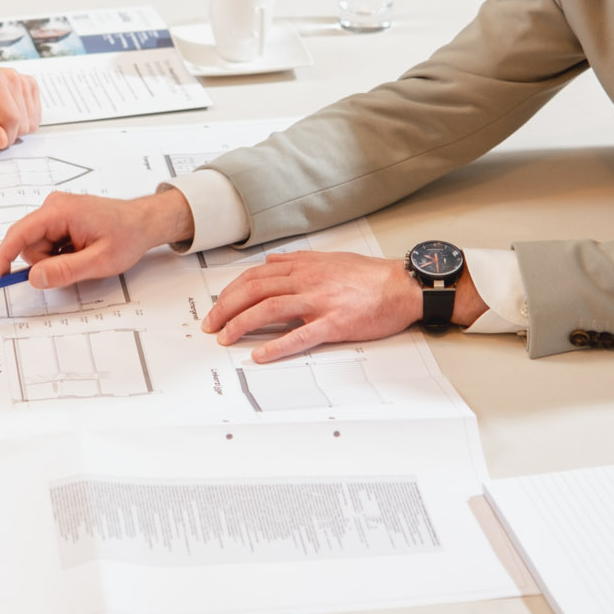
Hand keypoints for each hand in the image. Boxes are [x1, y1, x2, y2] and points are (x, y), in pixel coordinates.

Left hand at [0, 65, 42, 150]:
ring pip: (32, 122)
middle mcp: (11, 76)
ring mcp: (23, 80)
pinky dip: (22, 121)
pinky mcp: (30, 86)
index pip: (12, 119)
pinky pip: (36, 117)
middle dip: (7, 133)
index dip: (2, 137)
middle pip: (24, 123)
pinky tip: (5, 113)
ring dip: (14, 128)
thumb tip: (2, 141)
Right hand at [0, 189, 193, 288]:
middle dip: (44, 262)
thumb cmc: (127, 236)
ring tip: (82, 256)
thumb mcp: (99, 261)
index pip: (19, 234)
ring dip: (54, 259)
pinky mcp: (60, 218)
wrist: (144, 222)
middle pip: (28, 244)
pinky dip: (60, 254)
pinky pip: (48, 243)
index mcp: (60, 211)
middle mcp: (53, 206)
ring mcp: (56, 211)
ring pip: (38, 246)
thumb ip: (64, 270)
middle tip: (74, 266)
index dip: (4, 257)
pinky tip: (81, 250)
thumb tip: (34, 278)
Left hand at [201, 251, 481, 362]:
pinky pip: (300, 335)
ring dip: (241, 324)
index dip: (230, 292)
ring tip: (225, 338)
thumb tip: (271, 262)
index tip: (217, 306)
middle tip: (210, 325)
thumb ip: (297, 261)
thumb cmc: (370, 276)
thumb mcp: (329, 259)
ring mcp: (320, 301)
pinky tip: (260, 355)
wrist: (403, 286)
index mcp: (304, 266)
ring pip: (269, 308)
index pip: (255, 276)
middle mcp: (307, 280)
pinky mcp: (335, 323)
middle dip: (226, 308)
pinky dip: (276, 345)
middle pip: (254, 291)